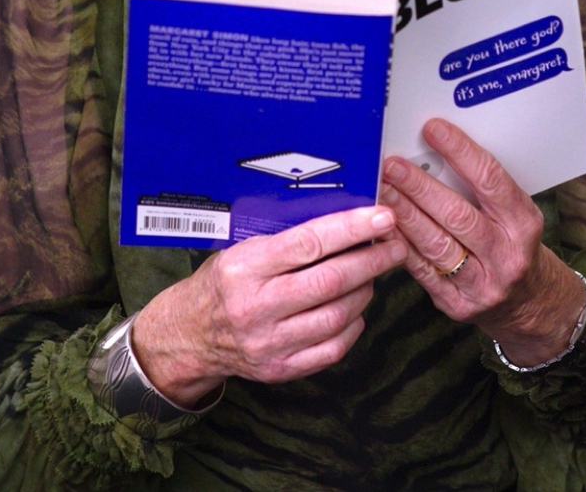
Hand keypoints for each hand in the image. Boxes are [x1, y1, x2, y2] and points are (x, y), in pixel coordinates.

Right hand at [131, 205, 405, 404]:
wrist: (191, 335)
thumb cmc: (223, 283)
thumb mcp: (242, 249)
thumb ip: (287, 240)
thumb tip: (345, 220)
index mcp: (245, 268)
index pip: (309, 243)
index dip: (352, 229)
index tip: (383, 217)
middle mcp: (256, 307)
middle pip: (331, 281)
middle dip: (372, 260)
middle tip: (394, 246)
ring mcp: (269, 343)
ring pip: (338, 314)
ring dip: (365, 291)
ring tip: (372, 275)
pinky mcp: (281, 368)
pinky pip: (334, 347)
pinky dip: (353, 324)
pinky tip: (354, 308)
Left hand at [379, 119, 585, 366]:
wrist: (530, 304)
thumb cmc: (513, 245)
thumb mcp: (514, 215)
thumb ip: (481, 191)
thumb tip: (434, 153)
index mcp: (524, 224)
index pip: (491, 181)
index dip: (460, 152)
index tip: (433, 129)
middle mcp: (506, 256)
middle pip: (457, 215)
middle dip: (420, 186)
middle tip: (392, 164)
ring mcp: (482, 285)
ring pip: (436, 244)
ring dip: (404, 213)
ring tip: (381, 189)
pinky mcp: (457, 304)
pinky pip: (422, 271)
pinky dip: (400, 245)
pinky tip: (383, 225)